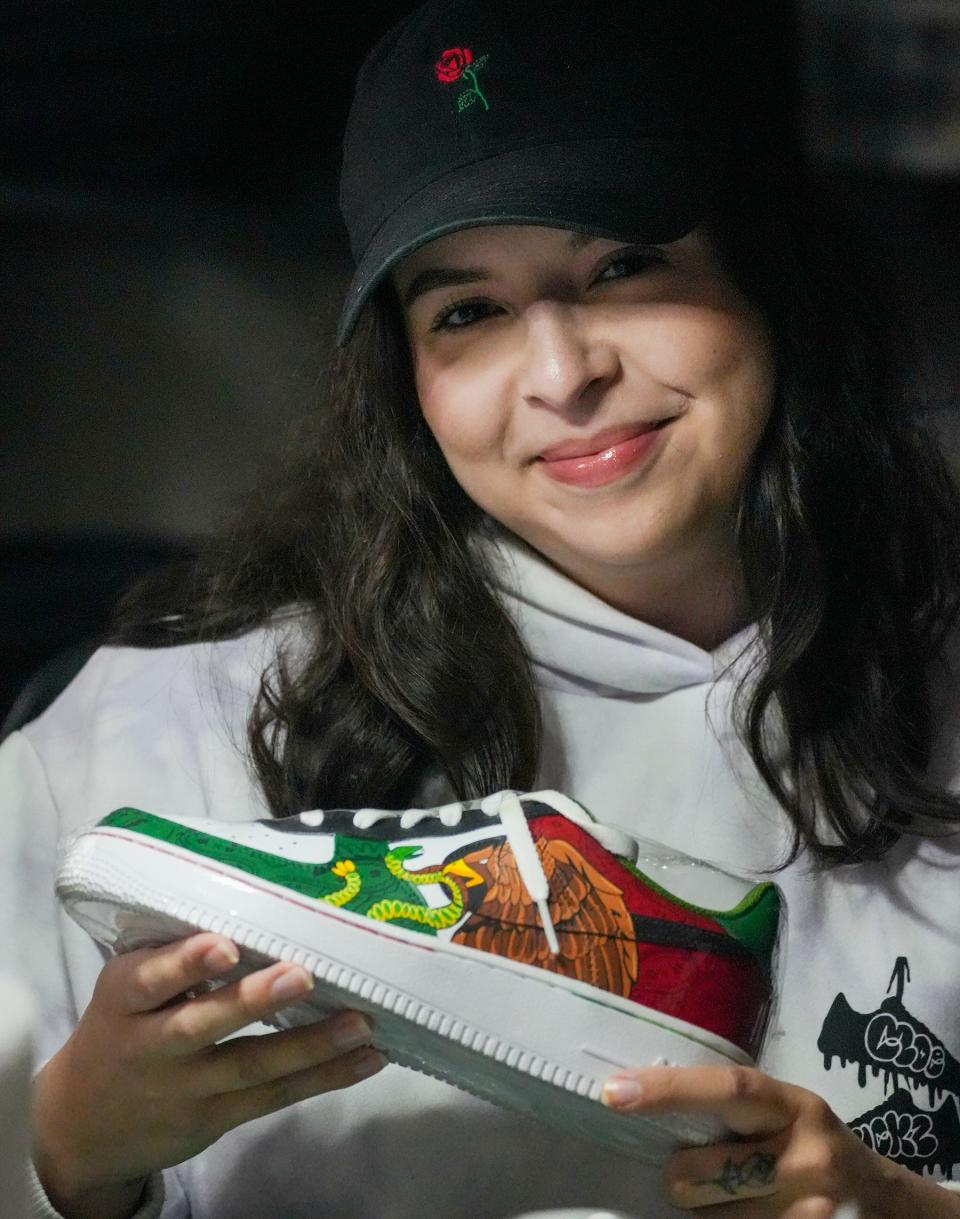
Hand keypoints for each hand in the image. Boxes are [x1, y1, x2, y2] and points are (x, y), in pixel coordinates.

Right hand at [33, 932, 384, 1218]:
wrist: (83, 1125)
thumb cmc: (124, 1025)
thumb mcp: (126, 987)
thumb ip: (172, 952)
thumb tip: (254, 894)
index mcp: (124, 997)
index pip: (149, 979)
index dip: (186, 964)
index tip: (223, 945)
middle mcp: (150, 1045)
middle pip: (202, 1026)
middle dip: (253, 1001)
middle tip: (302, 975)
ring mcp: (185, 1088)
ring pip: (249, 1067)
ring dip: (310, 1045)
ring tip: (360, 1023)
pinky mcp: (215, 1118)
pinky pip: (273, 1097)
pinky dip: (324, 1078)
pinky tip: (365, 1058)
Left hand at [601, 1064, 959, 1216]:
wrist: (881, 1201)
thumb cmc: (807, 1143)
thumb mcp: (782, 1113)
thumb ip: (730, 1109)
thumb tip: (641, 1103)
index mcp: (793, 1105)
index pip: (728, 1088)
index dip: (669, 1090)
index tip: (615, 1093)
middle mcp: (810, 1155)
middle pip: (715, 1172)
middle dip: (683, 1178)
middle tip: (677, 1177)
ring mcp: (816, 1209)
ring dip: (706, 1215)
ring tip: (724, 1202)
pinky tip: (736, 1217)